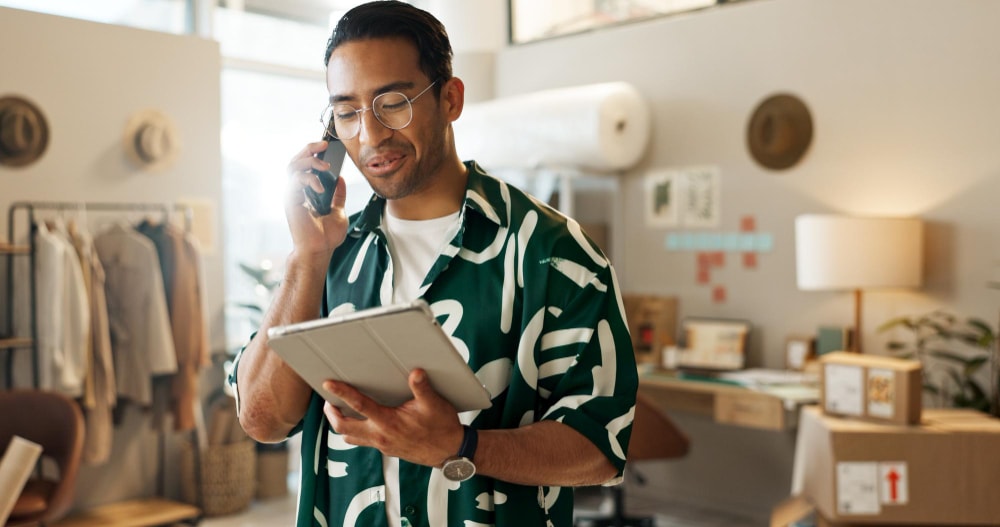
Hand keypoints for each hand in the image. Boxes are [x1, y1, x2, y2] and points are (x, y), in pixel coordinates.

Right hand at [284, 141, 348, 258]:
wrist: (319, 250)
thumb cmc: (326, 236)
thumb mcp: (338, 211)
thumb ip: (337, 195)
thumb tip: (339, 178)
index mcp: (306, 192)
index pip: (305, 166)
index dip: (313, 153)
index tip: (327, 146)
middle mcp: (296, 190)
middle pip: (296, 160)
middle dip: (309, 148)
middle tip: (324, 144)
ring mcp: (292, 194)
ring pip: (293, 166)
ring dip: (310, 160)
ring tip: (325, 165)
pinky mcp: (291, 200)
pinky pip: (296, 180)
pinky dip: (310, 179)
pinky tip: (321, 188)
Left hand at [322, 369, 464, 466]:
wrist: (449, 452)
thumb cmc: (442, 428)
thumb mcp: (434, 405)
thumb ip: (422, 388)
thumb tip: (415, 372)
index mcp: (389, 423)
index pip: (359, 406)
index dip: (342, 394)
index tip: (329, 384)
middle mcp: (381, 436)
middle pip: (344, 427)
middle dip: (332, 413)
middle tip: (328, 400)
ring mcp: (382, 445)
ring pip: (350, 437)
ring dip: (341, 424)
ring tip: (338, 410)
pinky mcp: (386, 450)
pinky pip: (362, 441)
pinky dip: (354, 431)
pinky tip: (360, 422)